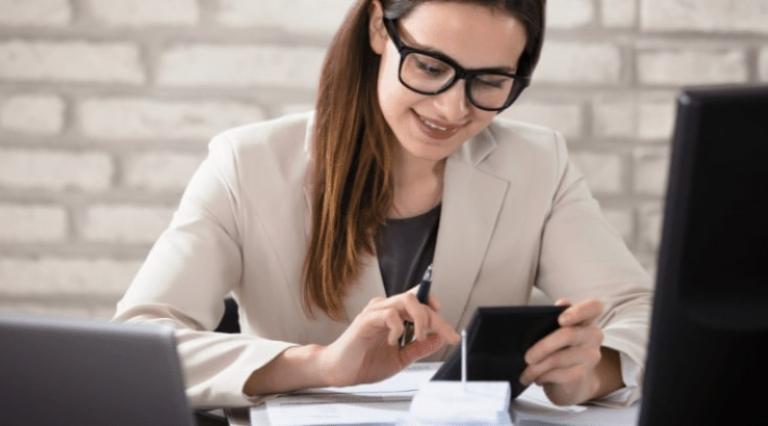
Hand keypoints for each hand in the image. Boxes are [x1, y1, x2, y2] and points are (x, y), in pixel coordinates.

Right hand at [317, 289, 459, 386]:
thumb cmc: (365, 362)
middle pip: (418, 299)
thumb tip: (440, 338)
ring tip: (419, 336)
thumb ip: (419, 347)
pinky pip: (389, 314)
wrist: (340, 372)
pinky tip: (393, 342)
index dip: (437, 310)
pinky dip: (398, 328)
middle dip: (436, 318)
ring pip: (406, 299)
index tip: (448, 330)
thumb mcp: (401, 358)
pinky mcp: (366, 320)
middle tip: (446, 336)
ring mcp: (375, 312)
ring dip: (420, 318)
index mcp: (395, 315)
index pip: (421, 302)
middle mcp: (386, 309)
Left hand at [519, 298, 605, 404]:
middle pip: (568, 335)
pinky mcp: (583, 374)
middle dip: (543, 346)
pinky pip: (558, 375)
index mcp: (585, 319)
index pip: (594, 307)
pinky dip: (542, 376)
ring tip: (526, 372)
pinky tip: (536, 378)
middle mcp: (592, 335)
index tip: (561, 319)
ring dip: (537, 367)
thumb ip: (549, 319)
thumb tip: (532, 318)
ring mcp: (590, 356)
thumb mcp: (554, 332)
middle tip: (527, 357)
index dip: (579, 311)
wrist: (573, 381)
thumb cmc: (559, 349)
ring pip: (559, 358)